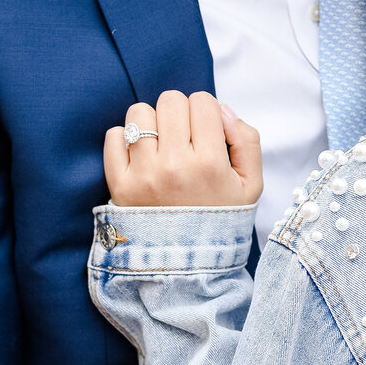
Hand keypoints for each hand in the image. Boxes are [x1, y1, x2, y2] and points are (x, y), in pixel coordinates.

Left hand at [104, 91, 262, 208]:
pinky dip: (124, 139)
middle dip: (180, 113)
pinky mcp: (120, 185)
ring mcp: (144, 175)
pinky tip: (140, 156)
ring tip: (160, 144)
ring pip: (139, 113)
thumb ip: (247, 141)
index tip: (205, 130)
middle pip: (171, 101)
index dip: (206, 111)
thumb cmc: (220, 219)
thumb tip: (223, 109)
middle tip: (183, 137)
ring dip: (151, 122)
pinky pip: (113, 136)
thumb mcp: (251, 185)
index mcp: (210, 163)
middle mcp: (175, 166)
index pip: (203, 101)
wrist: (188, 263)